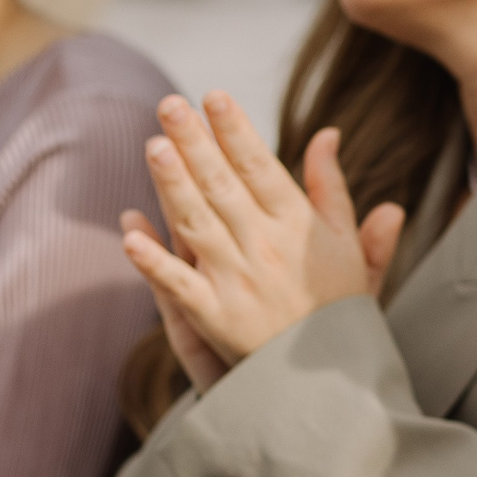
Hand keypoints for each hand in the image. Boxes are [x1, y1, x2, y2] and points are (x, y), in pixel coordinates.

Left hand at [121, 92, 404, 373]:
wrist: (331, 380)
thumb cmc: (338, 306)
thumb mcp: (347, 244)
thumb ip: (333, 188)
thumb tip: (327, 134)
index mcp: (298, 227)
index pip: (261, 167)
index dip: (236, 131)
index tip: (214, 96)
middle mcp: (266, 249)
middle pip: (223, 186)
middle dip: (195, 143)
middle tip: (169, 104)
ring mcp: (238, 283)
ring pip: (197, 225)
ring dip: (173, 186)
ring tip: (153, 146)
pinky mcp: (215, 318)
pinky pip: (179, 286)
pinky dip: (155, 262)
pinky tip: (130, 233)